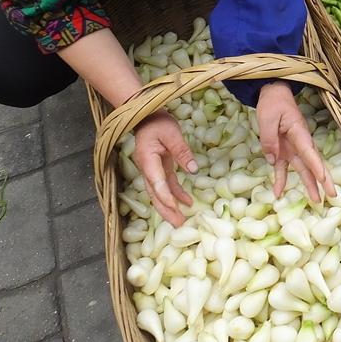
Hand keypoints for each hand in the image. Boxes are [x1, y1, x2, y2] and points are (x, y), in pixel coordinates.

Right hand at [133, 110, 196, 226]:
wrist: (146, 116)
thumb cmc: (158, 122)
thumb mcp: (172, 133)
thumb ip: (182, 151)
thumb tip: (194, 170)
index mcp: (147, 160)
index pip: (156, 182)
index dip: (166, 196)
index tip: (176, 208)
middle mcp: (147, 169)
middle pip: (155, 194)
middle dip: (166, 211)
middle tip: (178, 225)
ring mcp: (152, 170)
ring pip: (160, 194)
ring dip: (170, 207)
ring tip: (182, 221)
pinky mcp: (159, 169)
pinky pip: (167, 186)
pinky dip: (176, 195)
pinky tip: (187, 203)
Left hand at [257, 82, 335, 201]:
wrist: (273, 95)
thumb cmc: (273, 103)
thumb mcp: (267, 118)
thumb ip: (269, 138)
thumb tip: (271, 159)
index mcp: (299, 132)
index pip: (309, 151)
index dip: (315, 165)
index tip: (322, 178)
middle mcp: (300, 142)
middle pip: (313, 163)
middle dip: (323, 179)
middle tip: (332, 195)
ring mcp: (293, 148)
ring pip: (304, 169)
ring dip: (310, 184)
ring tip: (317, 201)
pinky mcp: (284, 151)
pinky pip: (284, 168)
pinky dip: (281, 181)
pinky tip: (278, 193)